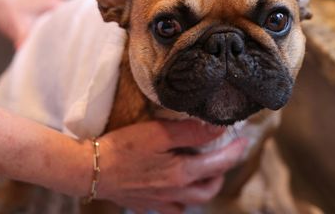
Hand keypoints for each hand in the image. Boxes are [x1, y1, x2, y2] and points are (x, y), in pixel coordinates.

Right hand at [95, 119, 246, 213]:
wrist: (91, 170)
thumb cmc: (123, 147)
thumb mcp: (158, 133)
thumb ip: (190, 131)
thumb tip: (219, 128)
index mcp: (182, 173)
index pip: (219, 163)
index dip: (235, 151)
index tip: (243, 139)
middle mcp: (175, 192)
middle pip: (209, 189)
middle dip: (222, 173)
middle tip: (224, 156)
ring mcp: (160, 201)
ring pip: (192, 201)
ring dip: (203, 187)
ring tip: (202, 171)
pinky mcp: (145, 204)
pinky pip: (171, 208)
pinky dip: (180, 200)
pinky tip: (175, 189)